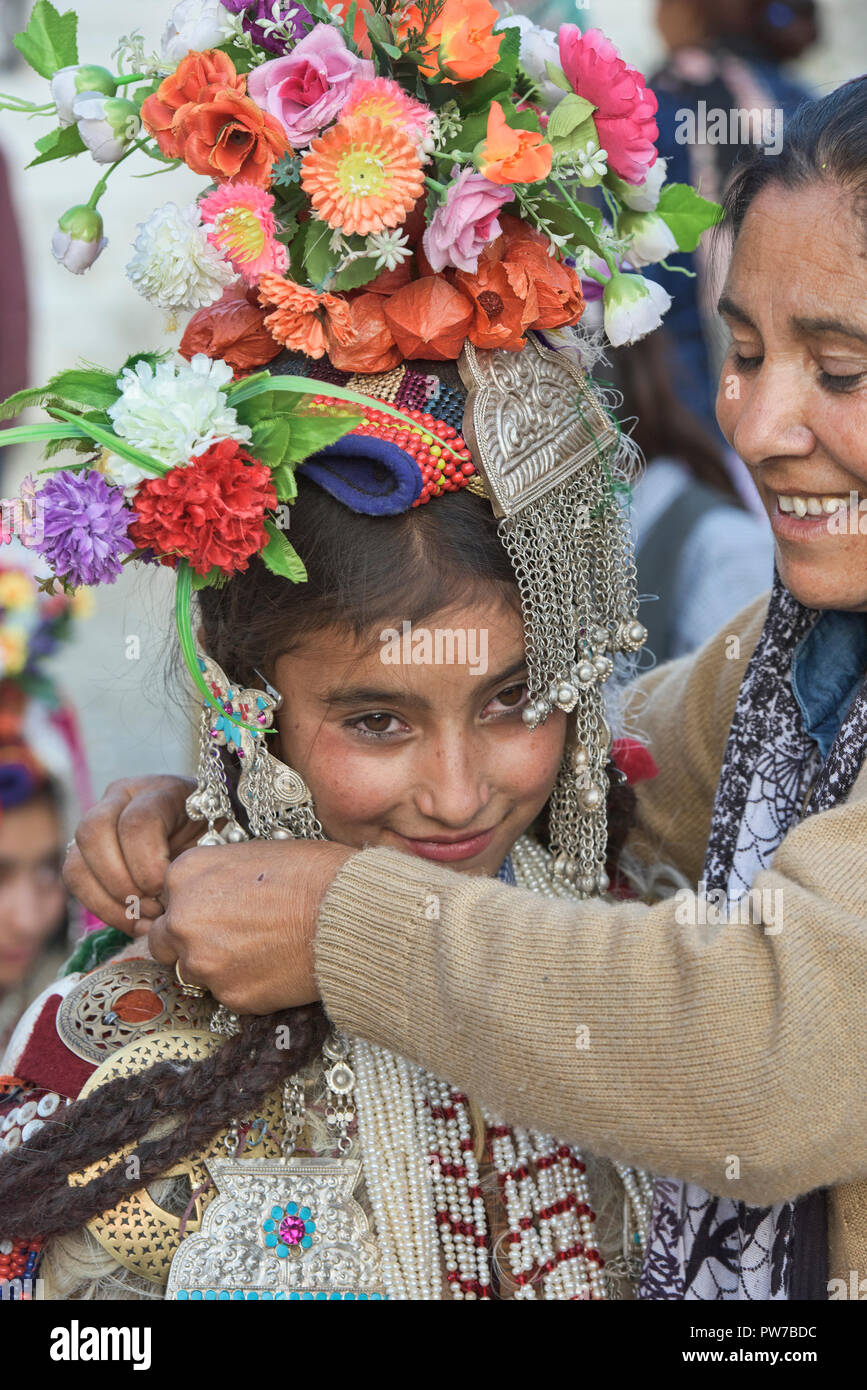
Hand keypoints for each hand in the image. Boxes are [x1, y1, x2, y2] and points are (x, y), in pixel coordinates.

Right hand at [63, 775, 205, 935]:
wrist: (210, 836)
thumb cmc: (218, 839)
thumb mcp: (219, 840)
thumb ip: (197, 859)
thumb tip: (172, 899)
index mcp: (160, 789)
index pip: (137, 822)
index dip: (149, 865)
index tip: (169, 889)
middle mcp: (122, 796)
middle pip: (93, 833)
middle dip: (122, 882)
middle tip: (153, 908)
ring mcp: (98, 820)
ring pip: (76, 861)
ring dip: (109, 901)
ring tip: (145, 919)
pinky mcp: (86, 850)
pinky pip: (76, 881)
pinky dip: (102, 909)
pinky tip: (134, 922)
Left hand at [149, 839, 354, 1012]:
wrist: (349, 915)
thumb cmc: (316, 874)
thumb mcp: (255, 852)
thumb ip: (220, 875)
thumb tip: (217, 890)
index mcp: (186, 873)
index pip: (168, 896)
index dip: (194, 903)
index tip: (215, 909)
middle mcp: (183, 918)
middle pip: (165, 940)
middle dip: (189, 940)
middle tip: (228, 936)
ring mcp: (204, 961)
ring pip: (195, 972)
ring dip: (217, 965)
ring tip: (261, 950)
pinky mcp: (230, 996)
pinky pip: (228, 994)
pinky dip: (247, 985)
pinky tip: (276, 967)